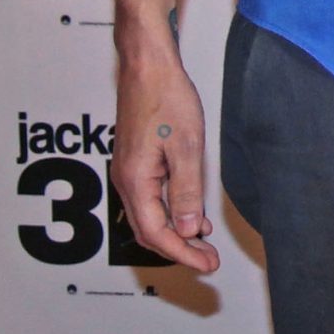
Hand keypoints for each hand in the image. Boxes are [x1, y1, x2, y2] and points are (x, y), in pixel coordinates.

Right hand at [114, 44, 217, 272]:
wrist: (147, 68)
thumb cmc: (166, 99)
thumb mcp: (186, 147)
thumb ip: (187, 190)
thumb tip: (186, 229)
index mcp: (136, 181)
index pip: (157, 233)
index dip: (183, 254)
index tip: (207, 265)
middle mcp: (125, 181)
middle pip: (149, 230)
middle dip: (179, 249)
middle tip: (208, 261)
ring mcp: (128, 172)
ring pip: (149, 216)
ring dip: (175, 233)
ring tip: (203, 244)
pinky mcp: (135, 162)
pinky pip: (150, 199)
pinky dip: (170, 213)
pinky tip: (191, 214)